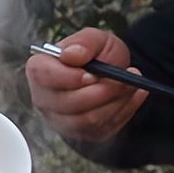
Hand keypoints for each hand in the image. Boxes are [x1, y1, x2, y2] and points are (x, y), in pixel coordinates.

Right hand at [24, 28, 148, 142]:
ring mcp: (60, 120)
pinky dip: (124, 111)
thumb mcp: (96, 38)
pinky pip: (103, 128)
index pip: (42, 76)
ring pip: (87, 120)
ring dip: (115, 102)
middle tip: (123, 78)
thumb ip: (84, 42)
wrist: (111, 74)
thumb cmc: (97, 55)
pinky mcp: (80, 134)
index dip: (68, 77)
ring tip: (131, 83)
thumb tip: (70, 55)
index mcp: (40, 70)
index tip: (93, 74)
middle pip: (67, 104)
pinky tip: (133, 95)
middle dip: (101, 92)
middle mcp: (44, 98)